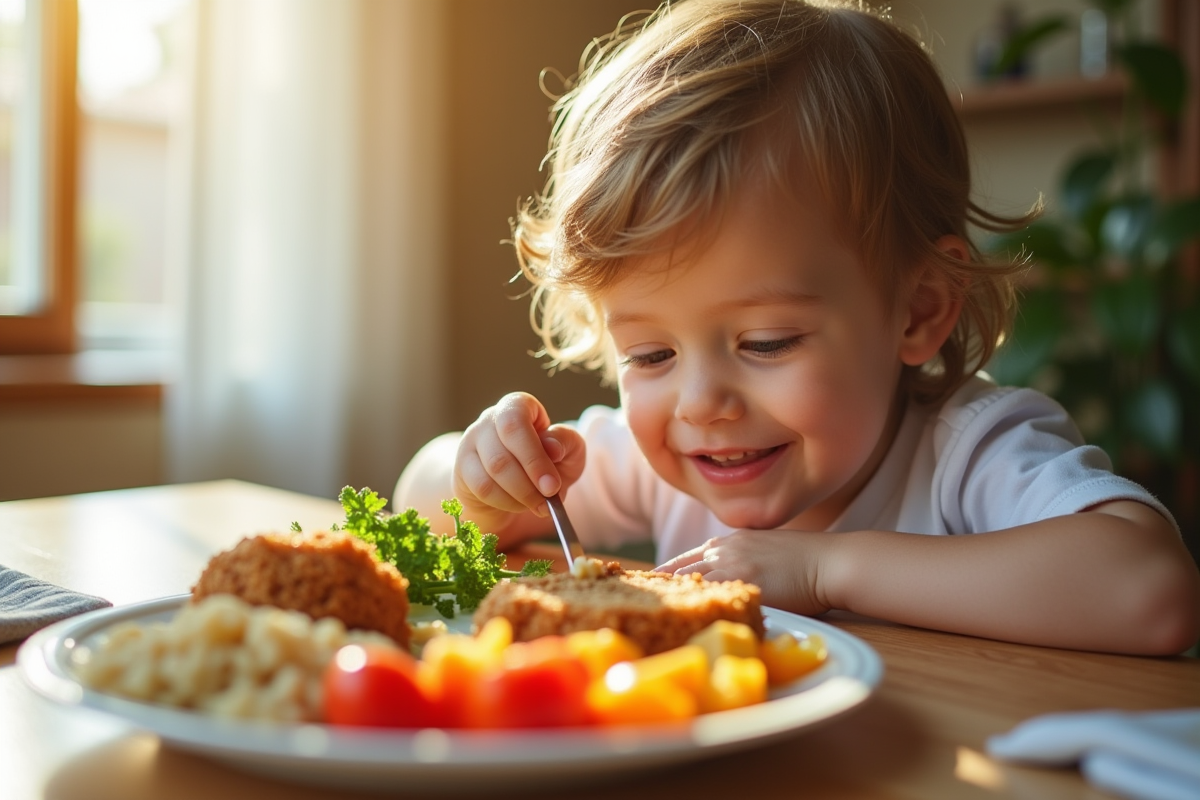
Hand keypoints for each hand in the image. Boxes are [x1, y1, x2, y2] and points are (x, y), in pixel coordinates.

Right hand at [453, 392, 585, 535]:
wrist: (523, 485)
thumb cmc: (548, 461)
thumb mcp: (569, 449)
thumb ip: (566, 442)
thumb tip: (552, 448)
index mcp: (517, 406)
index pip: (516, 422)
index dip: (534, 456)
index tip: (552, 485)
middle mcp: (489, 419)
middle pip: (502, 450)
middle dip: (528, 479)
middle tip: (549, 499)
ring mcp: (471, 442)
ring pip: (492, 471)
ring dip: (521, 494)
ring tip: (539, 503)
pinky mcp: (463, 468)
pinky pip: (483, 488)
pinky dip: (506, 502)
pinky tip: (520, 504)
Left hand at [656, 530, 834, 616]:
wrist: (831, 561)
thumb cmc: (810, 561)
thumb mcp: (770, 553)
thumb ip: (747, 563)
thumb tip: (736, 581)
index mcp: (732, 541)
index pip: (689, 556)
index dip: (668, 571)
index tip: (650, 582)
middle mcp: (726, 548)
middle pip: (680, 567)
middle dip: (659, 584)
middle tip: (638, 599)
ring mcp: (732, 563)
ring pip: (688, 580)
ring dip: (668, 597)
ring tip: (647, 613)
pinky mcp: (741, 579)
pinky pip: (707, 593)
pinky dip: (690, 605)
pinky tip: (676, 617)